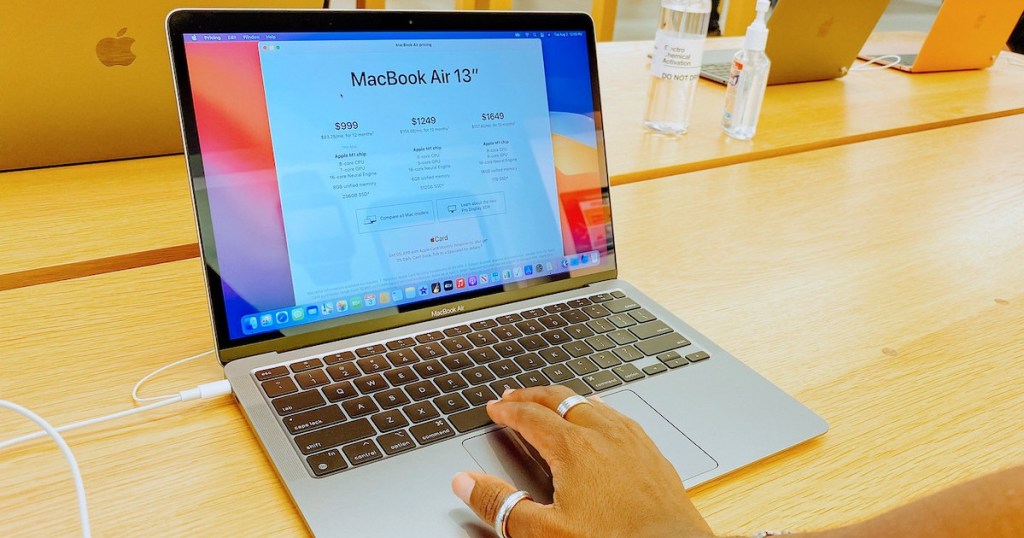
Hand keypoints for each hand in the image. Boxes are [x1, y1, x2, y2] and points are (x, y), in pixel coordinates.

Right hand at [451, 385, 715, 537]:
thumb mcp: (544, 533)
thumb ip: (500, 505)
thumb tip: (465, 483)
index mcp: (574, 448)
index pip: (531, 416)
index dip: (508, 410)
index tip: (494, 407)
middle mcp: (604, 434)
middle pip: (560, 399)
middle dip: (532, 395)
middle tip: (514, 395)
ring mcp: (633, 440)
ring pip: (592, 403)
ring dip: (566, 399)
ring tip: (553, 401)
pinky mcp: (653, 453)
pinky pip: (620, 416)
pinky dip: (599, 410)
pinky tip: (603, 419)